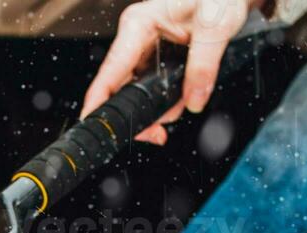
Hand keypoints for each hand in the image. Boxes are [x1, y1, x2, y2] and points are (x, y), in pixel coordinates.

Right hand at [81, 0, 253, 144]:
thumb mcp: (216, 26)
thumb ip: (204, 64)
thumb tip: (194, 100)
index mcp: (139, 24)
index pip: (111, 68)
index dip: (99, 98)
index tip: (90, 120)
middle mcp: (137, 38)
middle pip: (122, 88)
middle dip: (141, 113)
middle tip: (158, 133)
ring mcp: (145, 50)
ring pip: (138, 93)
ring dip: (160, 108)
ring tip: (185, 101)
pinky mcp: (157, 60)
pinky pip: (154, 89)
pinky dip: (168, 102)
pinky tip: (184, 97)